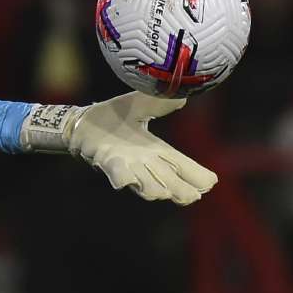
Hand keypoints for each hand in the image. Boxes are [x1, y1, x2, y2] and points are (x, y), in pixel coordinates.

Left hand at [21, 91, 217, 205]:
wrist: (82, 122)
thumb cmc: (113, 117)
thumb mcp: (140, 104)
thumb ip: (160, 102)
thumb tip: (183, 96)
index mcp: (157, 151)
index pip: (183, 167)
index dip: (197, 177)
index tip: (209, 183)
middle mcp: (144, 163)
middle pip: (169, 183)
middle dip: (180, 191)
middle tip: (191, 196)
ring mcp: (126, 165)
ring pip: (146, 185)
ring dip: (154, 188)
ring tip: (163, 192)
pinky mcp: (106, 162)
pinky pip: (117, 174)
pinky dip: (122, 178)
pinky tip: (126, 181)